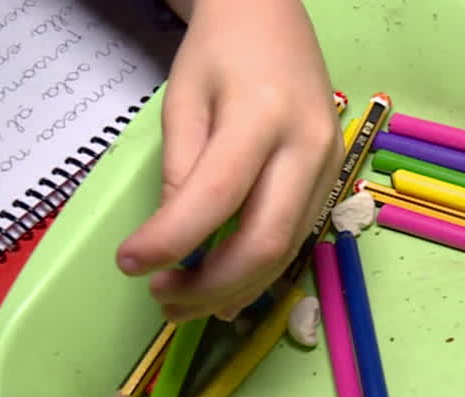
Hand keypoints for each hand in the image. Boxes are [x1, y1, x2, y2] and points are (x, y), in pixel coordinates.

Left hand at [115, 0, 342, 321]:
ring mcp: (329, 167)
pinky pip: (295, 239)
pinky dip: (257, 272)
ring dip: (233, 288)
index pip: (217, 194)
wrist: (273, 20)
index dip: (173, 239)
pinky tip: (224, 289)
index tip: (131, 265)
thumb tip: (173, 244)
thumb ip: (179, 170)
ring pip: (285, 251)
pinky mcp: (333, 180)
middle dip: (211, 284)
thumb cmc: (221, 53)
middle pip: (266, 240)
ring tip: (184, 301)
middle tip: (164, 300)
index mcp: (262, 113)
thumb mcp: (183, 100)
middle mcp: (308, 145)